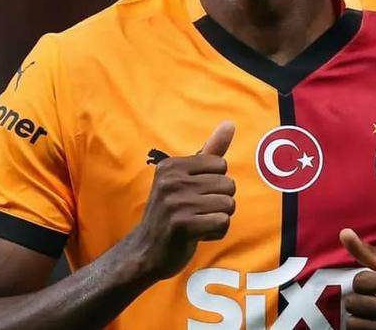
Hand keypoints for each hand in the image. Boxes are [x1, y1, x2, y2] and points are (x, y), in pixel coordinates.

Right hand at [126, 122, 236, 280]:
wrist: (146, 251)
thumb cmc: (172, 212)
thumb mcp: (186, 178)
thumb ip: (210, 150)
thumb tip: (230, 123)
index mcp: (172, 165)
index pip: (221, 166)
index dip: (215, 185)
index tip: (195, 196)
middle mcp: (171, 180)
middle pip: (228, 185)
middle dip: (220, 203)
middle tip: (196, 213)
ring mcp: (175, 203)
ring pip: (228, 205)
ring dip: (218, 219)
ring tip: (197, 223)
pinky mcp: (181, 225)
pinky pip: (222, 223)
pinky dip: (216, 233)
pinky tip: (198, 235)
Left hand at [341, 228, 375, 329]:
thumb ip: (370, 253)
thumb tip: (344, 232)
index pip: (361, 281)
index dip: (361, 283)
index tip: (370, 287)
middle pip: (355, 304)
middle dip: (356, 303)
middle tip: (367, 303)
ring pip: (355, 324)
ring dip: (357, 320)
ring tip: (368, 317)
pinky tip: (373, 326)